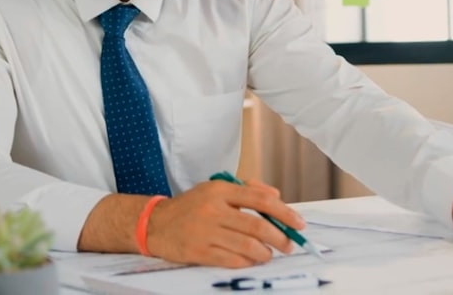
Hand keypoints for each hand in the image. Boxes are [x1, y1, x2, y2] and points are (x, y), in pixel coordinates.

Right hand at [145, 179, 304, 267]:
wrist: (154, 223)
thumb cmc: (191, 206)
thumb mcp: (216, 189)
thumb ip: (247, 189)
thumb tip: (276, 196)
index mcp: (220, 190)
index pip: (260, 200)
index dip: (284, 213)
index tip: (298, 223)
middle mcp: (213, 209)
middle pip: (257, 226)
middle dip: (279, 238)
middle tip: (288, 245)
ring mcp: (205, 231)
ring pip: (247, 246)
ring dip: (265, 253)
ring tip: (269, 254)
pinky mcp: (198, 251)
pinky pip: (231, 260)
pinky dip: (247, 262)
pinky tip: (252, 261)